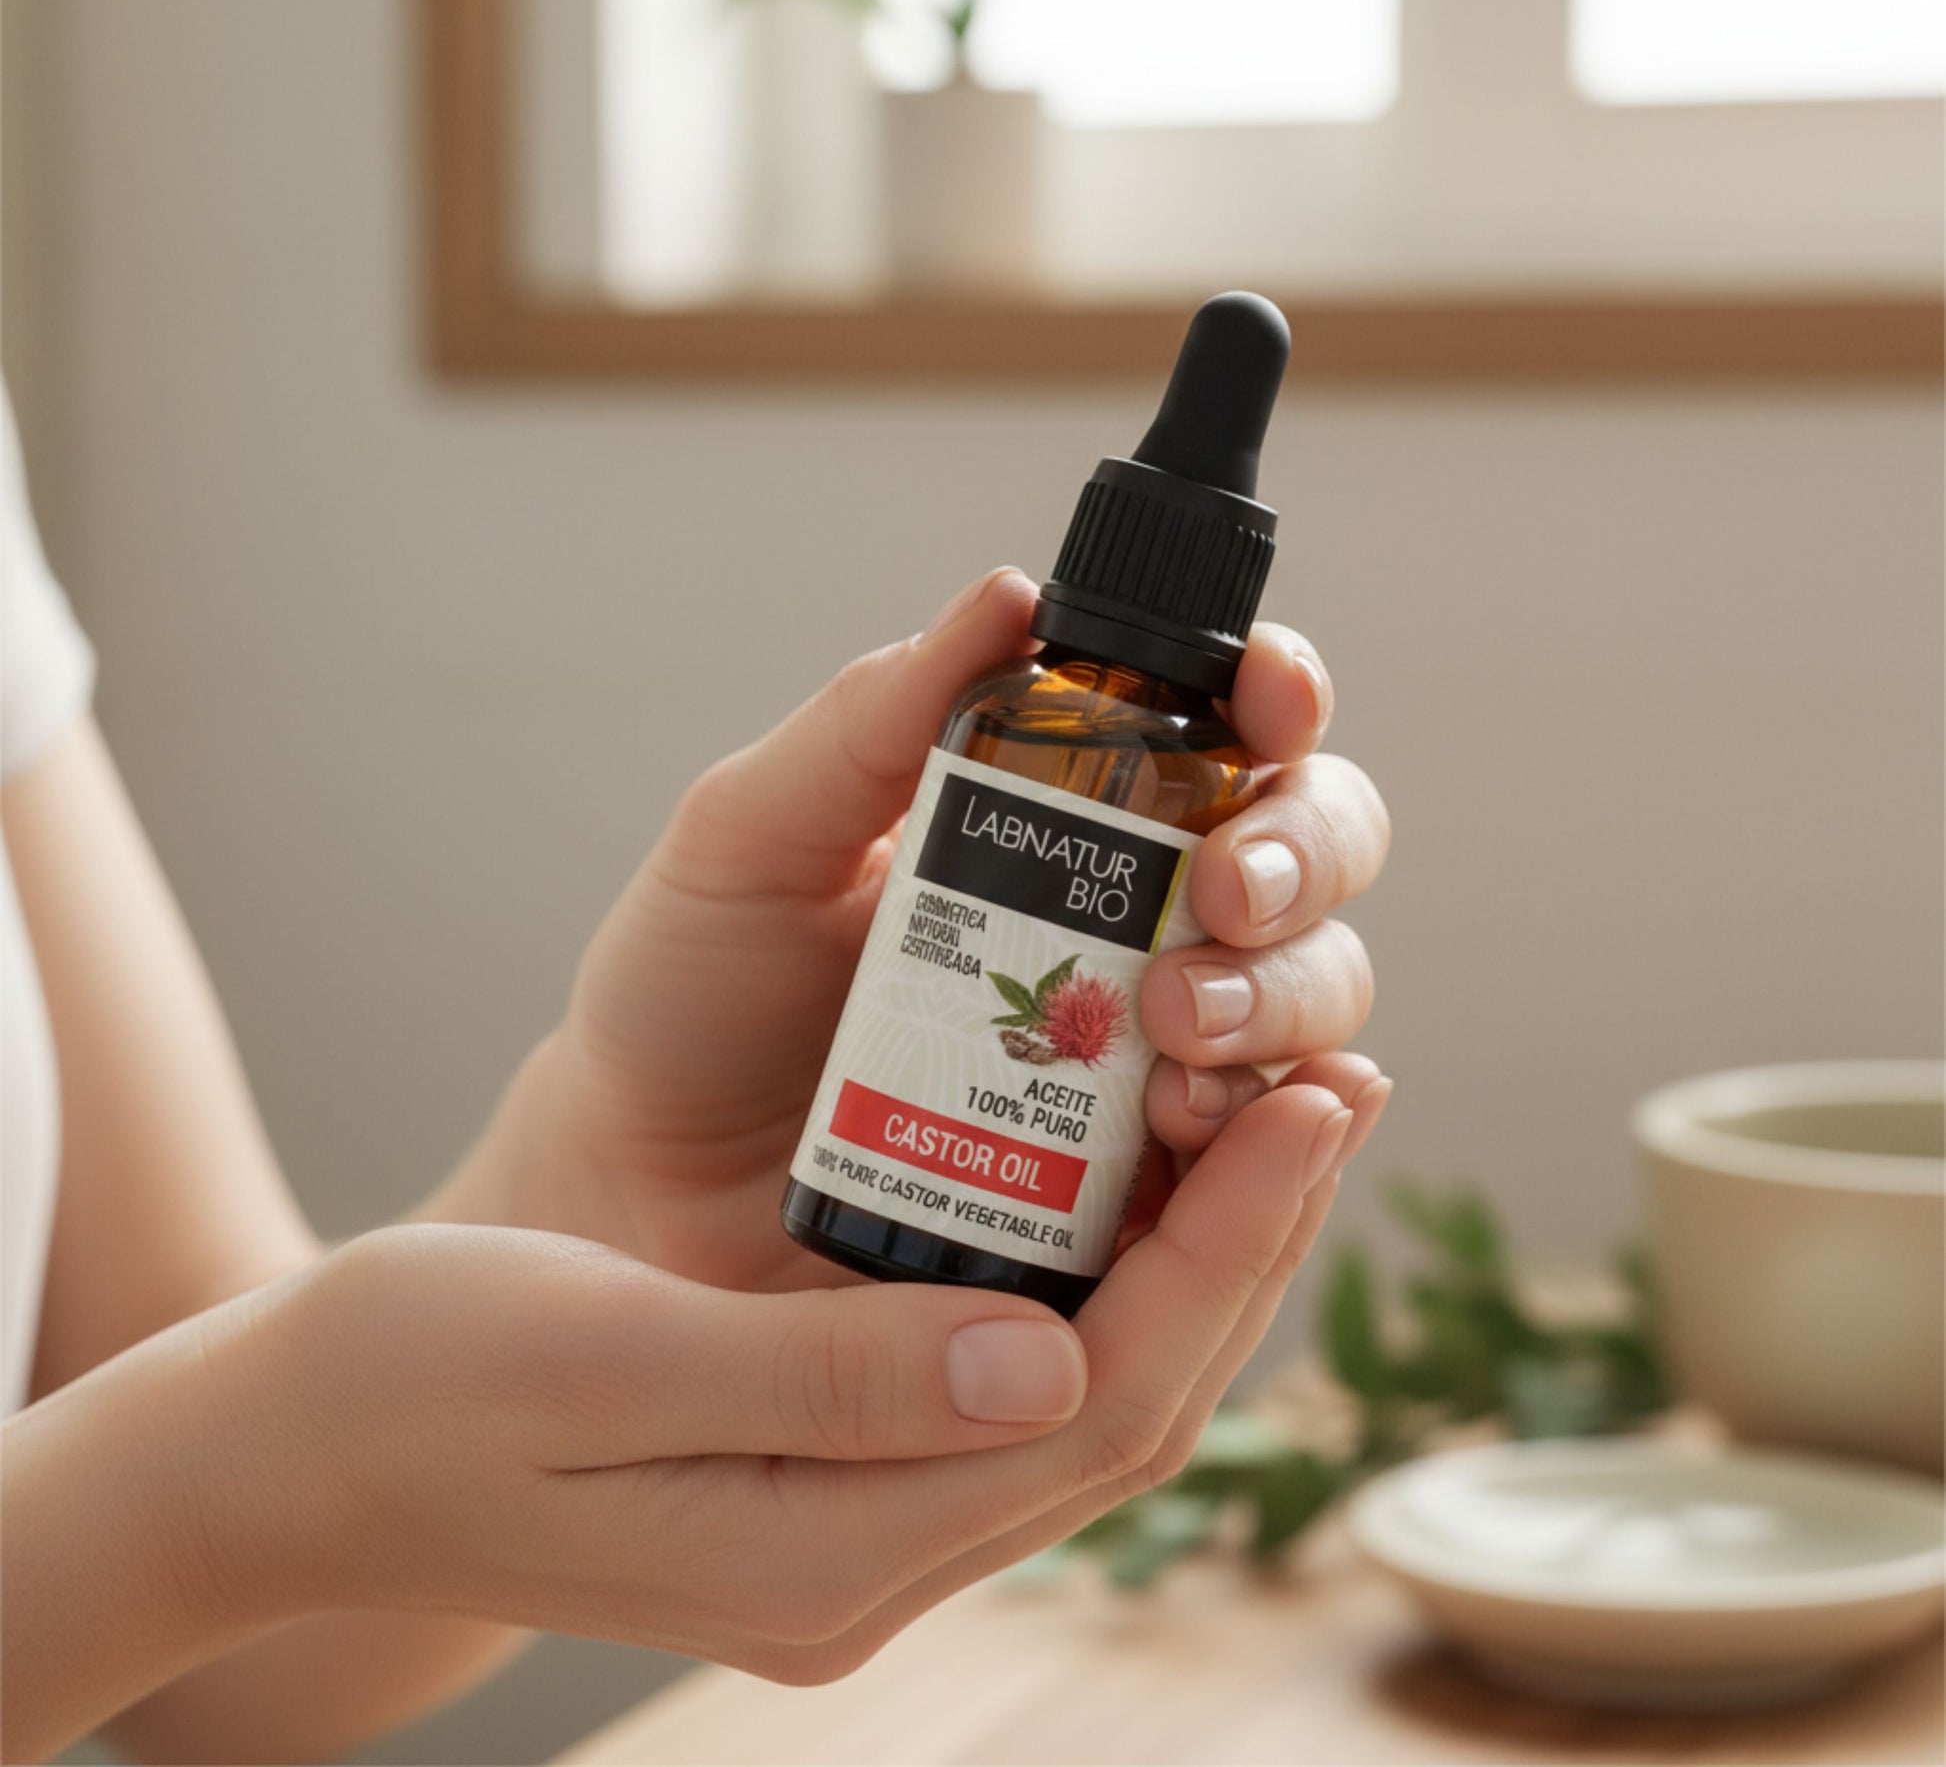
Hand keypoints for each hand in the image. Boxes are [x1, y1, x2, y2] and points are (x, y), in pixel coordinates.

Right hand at [238, 1149, 1353, 1680]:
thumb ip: (828, 1376)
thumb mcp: (605, 1358)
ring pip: (1088, 1384)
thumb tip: (1051, 1354)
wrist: (300, 1444)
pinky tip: (1132, 1166)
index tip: (1311, 1108)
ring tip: (1271, 1104)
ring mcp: (855, 1513)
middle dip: (1246, 1244)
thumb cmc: (421, 1381)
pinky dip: (1097, 1261)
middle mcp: (868, 1554)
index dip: (1226, 1257)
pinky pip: (1015, 1360)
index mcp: (821, 1551)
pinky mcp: (833, 1450)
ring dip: (1191, 1250)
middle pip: (1124, 1404)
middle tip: (1333, 1083)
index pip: (1096, 1411)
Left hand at [431, 569, 1391, 1288]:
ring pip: (1310, 1009)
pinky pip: (1259, 1174)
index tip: (1268, 700)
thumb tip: (1011, 597)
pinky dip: (1274, 1147)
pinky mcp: (1138, 1204)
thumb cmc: (687, 991)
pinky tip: (1213, 1125)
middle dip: (1295, 864)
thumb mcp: (753, 837)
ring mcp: (1149, 1066)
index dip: (1276, 697)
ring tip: (1178, 1030)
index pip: (1224, 730)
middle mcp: (1135, 929)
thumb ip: (870, 719)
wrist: (636, 1178)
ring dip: (1284, 1003)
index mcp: (1060, 817)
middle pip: (1308, 865)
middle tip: (1213, 899)